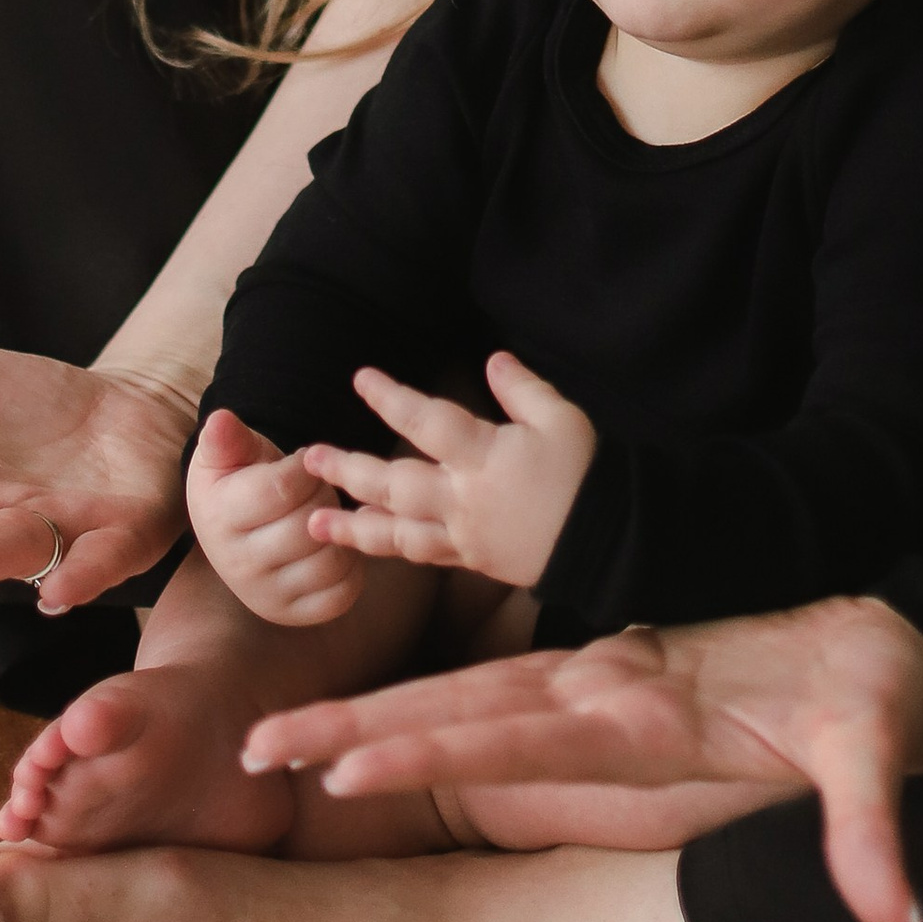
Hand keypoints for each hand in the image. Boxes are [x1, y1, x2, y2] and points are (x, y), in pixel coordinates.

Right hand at [187, 408, 362, 624]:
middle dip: (324, 497)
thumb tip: (221, 420)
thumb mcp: (228, 452)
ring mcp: (265, 595)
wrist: (234, 528)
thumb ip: (228, 437)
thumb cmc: (238, 479)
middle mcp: (237, 565)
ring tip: (324, 514)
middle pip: (308, 528)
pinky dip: (351, 566)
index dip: (306, 469)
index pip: (282, 491)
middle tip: (316, 488)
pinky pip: (341, 595)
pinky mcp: (293, 614)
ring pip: (329, 562)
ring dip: (340, 531)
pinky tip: (336, 543)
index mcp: (219, 518)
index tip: (304, 462)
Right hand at [242, 594, 922, 921]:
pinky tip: (363, 743)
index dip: (429, 746)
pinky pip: (489, 707)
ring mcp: (594, 686)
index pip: (514, 725)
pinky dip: (418, 722)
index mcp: (643, 704)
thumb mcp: (883, 753)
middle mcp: (600, 687)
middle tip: (255, 750)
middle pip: (454, 705)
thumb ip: (873, 836)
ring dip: (365, 723)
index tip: (342, 770)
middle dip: (353, 728)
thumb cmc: (878, 693)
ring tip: (275, 747)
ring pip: (456, 701)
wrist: (887, 626)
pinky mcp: (601, 696)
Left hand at [304, 352, 595, 589]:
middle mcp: (466, 500)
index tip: (360, 378)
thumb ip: (523, 389)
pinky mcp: (474, 560)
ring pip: (400, 533)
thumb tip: (492, 360)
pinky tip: (367, 541)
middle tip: (309, 459)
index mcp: (486, 458)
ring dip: (355, 527)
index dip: (391, 398)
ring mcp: (466, 536)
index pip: (428, 422)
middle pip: (397, 486)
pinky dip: (392, 548)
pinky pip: (424, 556)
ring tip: (314, 525)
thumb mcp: (563, 419)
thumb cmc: (590, 474)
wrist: (614, 544)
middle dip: (350, 471)